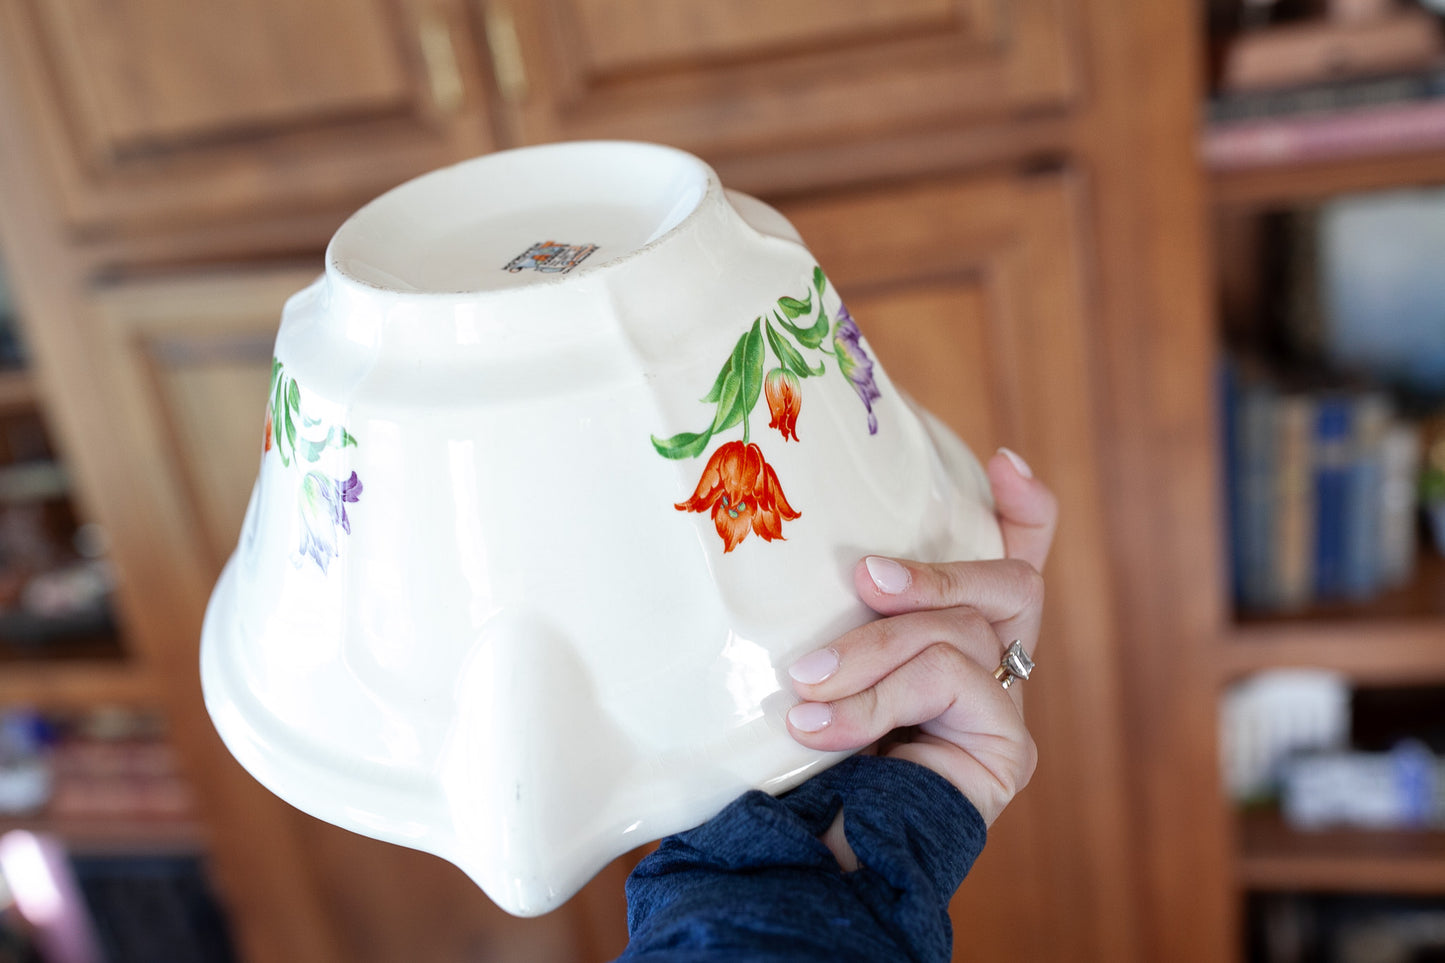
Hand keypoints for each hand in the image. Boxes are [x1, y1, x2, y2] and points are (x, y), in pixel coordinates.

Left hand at [785, 448, 1057, 833]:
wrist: (805, 865)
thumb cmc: (801, 757)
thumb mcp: (816, 666)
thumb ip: (840, 618)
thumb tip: (810, 551)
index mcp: (954, 639)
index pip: (1012, 562)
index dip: (1022, 511)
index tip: (1003, 461)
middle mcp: (992, 668)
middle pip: (1007, 582)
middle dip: (933, 571)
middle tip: (866, 577)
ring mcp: (1004, 709)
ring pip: (960, 630)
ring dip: (872, 650)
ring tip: (806, 683)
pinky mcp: (1008, 750)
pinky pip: (954, 679)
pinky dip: (881, 695)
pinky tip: (824, 724)